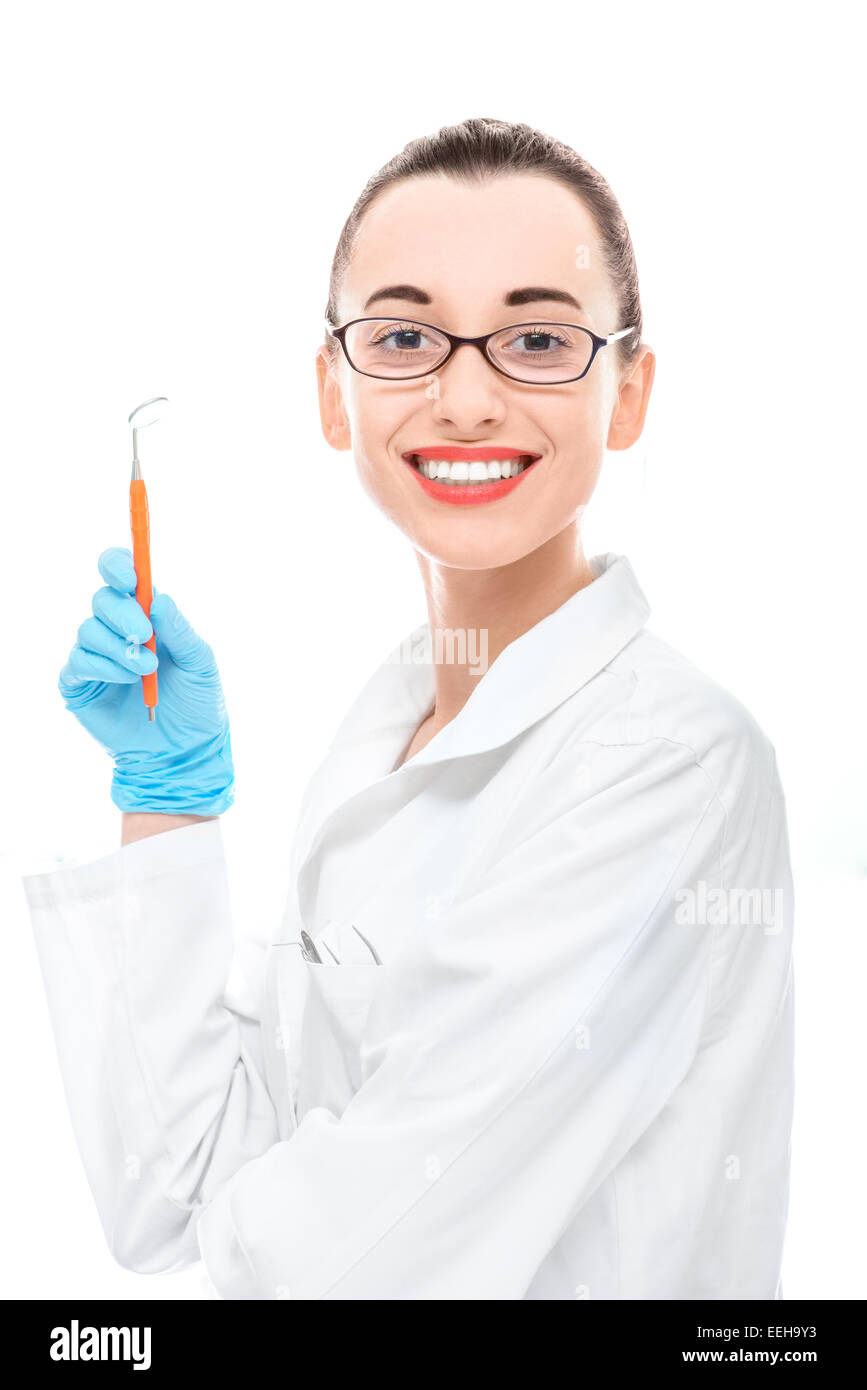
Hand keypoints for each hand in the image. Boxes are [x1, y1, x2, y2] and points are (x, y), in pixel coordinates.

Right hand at [59, 547, 234, 814]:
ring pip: (88, 629)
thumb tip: (160, 597)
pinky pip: (78, 660)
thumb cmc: (197, 705)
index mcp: (147, 615)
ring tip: (147, 670)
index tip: (130, 576)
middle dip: (123, 612)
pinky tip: (126, 680)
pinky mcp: (79, 683)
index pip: (121, 574)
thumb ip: (180, 629)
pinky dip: (103, 666)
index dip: (119, 565)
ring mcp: (96, 656)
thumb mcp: (200, 663)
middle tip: (144, 633)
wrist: (184, 754)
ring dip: (118, 647)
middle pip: (101, 598)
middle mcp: (117, 630)